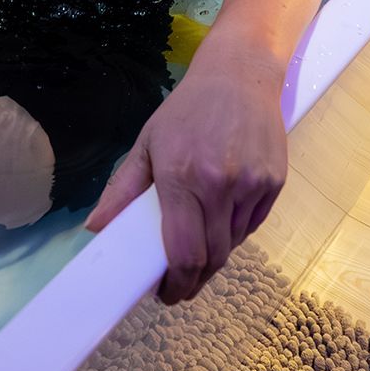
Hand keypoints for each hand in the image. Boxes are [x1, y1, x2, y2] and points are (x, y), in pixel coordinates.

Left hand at [84, 41, 287, 304]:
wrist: (240, 75)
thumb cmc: (187, 110)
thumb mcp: (147, 143)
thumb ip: (122, 190)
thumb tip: (95, 229)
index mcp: (182, 177)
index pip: (183, 252)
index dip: (175, 284)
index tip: (165, 295)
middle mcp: (220, 185)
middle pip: (211, 258)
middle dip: (194, 281)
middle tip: (180, 285)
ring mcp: (252, 185)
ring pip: (232, 244)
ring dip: (214, 257)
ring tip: (198, 248)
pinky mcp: (274, 183)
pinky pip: (251, 225)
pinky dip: (234, 234)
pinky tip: (221, 221)